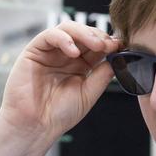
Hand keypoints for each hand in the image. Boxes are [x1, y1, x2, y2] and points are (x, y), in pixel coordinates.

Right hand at [0, 21, 122, 144]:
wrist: (35, 126)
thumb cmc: (59, 114)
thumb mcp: (89, 93)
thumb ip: (103, 74)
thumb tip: (120, 57)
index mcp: (80, 65)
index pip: (96, 46)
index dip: (109, 43)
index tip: (120, 46)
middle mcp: (66, 56)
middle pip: (84, 34)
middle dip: (99, 36)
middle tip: (110, 44)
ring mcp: (50, 52)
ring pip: (68, 29)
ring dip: (85, 34)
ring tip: (97, 45)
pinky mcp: (34, 50)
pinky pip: (50, 35)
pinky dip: (64, 39)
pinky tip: (74, 52)